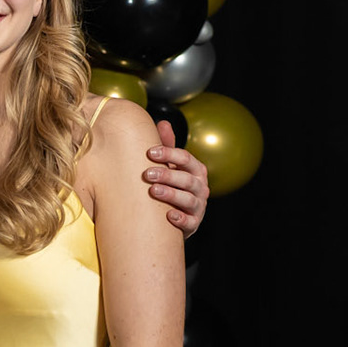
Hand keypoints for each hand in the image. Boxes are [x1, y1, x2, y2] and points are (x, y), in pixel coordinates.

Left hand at [145, 120, 208, 235]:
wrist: (173, 217)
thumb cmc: (170, 185)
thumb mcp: (169, 165)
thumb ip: (167, 147)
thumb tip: (163, 122)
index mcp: (195, 170)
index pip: (186, 159)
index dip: (169, 154)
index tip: (150, 152)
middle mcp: (200, 187)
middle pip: (187, 179)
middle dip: (168, 174)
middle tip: (147, 173)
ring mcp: (198, 206)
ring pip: (188, 199)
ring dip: (171, 194)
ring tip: (153, 191)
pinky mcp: (193, 223)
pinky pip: (189, 222)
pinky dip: (181, 219)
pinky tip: (168, 215)